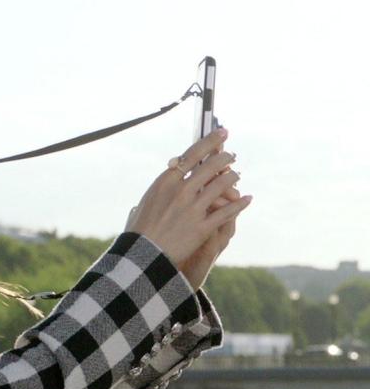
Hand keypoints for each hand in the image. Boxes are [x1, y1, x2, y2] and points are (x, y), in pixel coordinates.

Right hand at [125, 129, 251, 290]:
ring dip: (233, 177)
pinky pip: (227, 212)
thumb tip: (174, 171)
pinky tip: (247, 199)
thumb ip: (164, 186)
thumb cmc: (140, 229)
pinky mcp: (202, 227)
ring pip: (222, 185)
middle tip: (231, 155)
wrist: (142, 256)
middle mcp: (181, 191)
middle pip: (211, 166)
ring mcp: (193, 209)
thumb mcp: (147, 200)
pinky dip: (240, 204)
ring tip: (236, 175)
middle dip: (225, 158)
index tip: (221, 133)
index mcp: (165, 182)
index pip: (192, 154)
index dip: (210, 141)